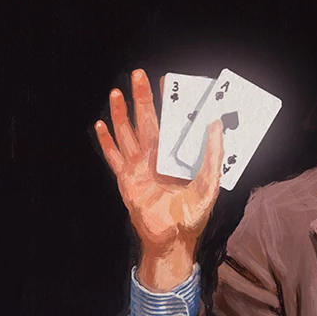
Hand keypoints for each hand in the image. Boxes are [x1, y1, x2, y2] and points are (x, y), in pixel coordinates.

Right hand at [94, 69, 223, 288]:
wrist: (172, 241)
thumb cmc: (193, 215)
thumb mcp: (210, 184)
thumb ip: (213, 156)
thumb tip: (216, 126)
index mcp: (177, 156)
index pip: (173, 122)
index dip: (171, 102)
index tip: (170, 81)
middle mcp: (158, 157)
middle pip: (148, 121)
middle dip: (143, 98)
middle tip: (140, 74)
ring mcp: (140, 167)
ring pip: (128, 133)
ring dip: (121, 114)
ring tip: (118, 92)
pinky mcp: (126, 180)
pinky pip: (113, 157)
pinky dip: (106, 141)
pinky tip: (100, 125)